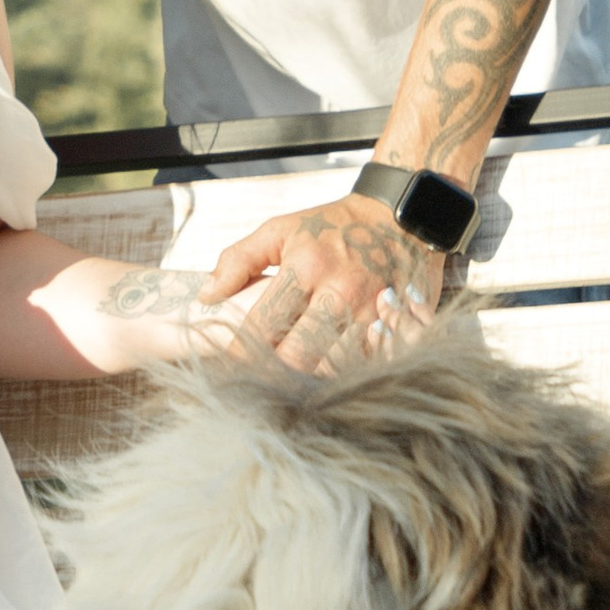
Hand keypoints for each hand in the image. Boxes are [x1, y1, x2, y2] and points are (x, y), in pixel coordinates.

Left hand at [198, 194, 441, 375]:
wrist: (404, 215)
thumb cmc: (334, 225)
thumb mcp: (282, 229)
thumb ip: (239, 260)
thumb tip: (205, 296)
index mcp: (306, 266)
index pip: (264, 323)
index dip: (240, 351)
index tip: (225, 368)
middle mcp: (341, 292)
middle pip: (298, 355)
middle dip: (272, 377)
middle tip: (255, 390)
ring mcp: (373, 313)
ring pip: (333, 368)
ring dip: (309, 383)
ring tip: (287, 394)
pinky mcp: (399, 328)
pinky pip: (366, 366)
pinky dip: (345, 377)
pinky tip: (327, 383)